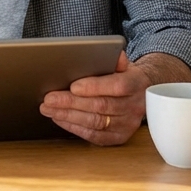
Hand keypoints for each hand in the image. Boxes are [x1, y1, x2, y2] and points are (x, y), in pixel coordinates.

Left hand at [39, 52, 190, 145]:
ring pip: (96, 122)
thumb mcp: (124, 64)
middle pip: (101, 106)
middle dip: (72, 103)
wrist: (141, 95)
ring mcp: (128, 124)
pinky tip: (60, 119)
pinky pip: (95, 136)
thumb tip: (106, 53)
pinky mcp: (119, 137)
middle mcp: (134, 106)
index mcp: (136, 84)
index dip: (94, 87)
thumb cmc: (125, 77)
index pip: (116, 86)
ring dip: (68, 116)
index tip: (72, 86)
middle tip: (49, 99)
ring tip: (48, 109)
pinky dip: (74, 128)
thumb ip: (115, 58)